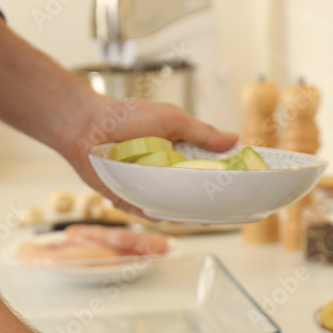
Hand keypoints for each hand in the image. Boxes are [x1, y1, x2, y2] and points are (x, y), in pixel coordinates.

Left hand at [63, 95, 238, 213]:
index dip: (226, 180)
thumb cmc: (127, 117)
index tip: (245, 186)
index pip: (210, 171)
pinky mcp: (132, 200)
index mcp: (182, 153)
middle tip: (227, 208)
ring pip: (176, 208)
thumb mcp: (172, 119)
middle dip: (211, 203)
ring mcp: (151, 188)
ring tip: (204, 214)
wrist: (87, 126)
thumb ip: (202, 133)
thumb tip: (234, 139)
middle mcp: (168, 173)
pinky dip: (161, 215)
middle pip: (195, 195)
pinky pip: (151, 214)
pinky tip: (172, 214)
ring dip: (188, 212)